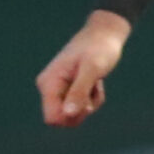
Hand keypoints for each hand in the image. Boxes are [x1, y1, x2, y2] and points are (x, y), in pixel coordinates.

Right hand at [36, 11, 131, 126]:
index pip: (52, 118)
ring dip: (89, 105)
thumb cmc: (99, 48)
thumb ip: (79, 91)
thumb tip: (67, 114)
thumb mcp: (92, 69)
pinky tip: (95, 83)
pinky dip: (92, 100)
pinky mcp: (67, 90)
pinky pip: (78, 108)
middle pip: (62, 119)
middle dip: (82, 111)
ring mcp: (58, 90)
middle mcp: (49, 88)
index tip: (87, 102)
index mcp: (49, 83)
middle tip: (93, 90)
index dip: (72, 117)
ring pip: (72, 115)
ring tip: (95, 84)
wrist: (104, 34)